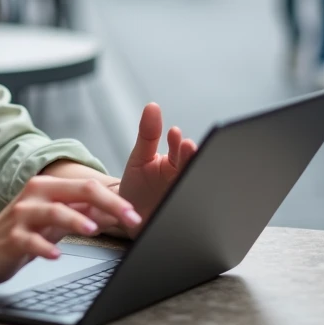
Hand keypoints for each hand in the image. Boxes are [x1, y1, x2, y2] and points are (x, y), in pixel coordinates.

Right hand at [0, 177, 141, 283]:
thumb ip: (78, 213)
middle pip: (76, 191)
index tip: (136, 214)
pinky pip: (30, 241)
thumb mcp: (52, 220)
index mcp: (48, 188)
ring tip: (93, 229)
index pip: (87, 187)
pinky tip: (56, 255)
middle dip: (107, 204)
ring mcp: (22, 216)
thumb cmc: (19, 233)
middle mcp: (36, 196)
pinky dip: (44, 248)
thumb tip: (112, 211)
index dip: (115, 199)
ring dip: (75, 220)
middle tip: (130, 218)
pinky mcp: (12, 238)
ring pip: (53, 212)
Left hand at [118, 103, 197, 232]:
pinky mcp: (181, 218)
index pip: (181, 153)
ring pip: (191, 190)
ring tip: (189, 171)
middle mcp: (182, 181)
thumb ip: (147, 134)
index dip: (179, 145)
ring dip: (191, 180)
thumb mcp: (140, 157)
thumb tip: (153, 106)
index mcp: (175, 165)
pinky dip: (188, 209)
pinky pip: (188, 215)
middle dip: (189, 158)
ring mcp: (182, 199)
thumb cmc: (139, 185)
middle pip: (189, 169)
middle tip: (188, 147)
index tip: (175, 134)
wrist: (132, 218)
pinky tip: (184, 205)